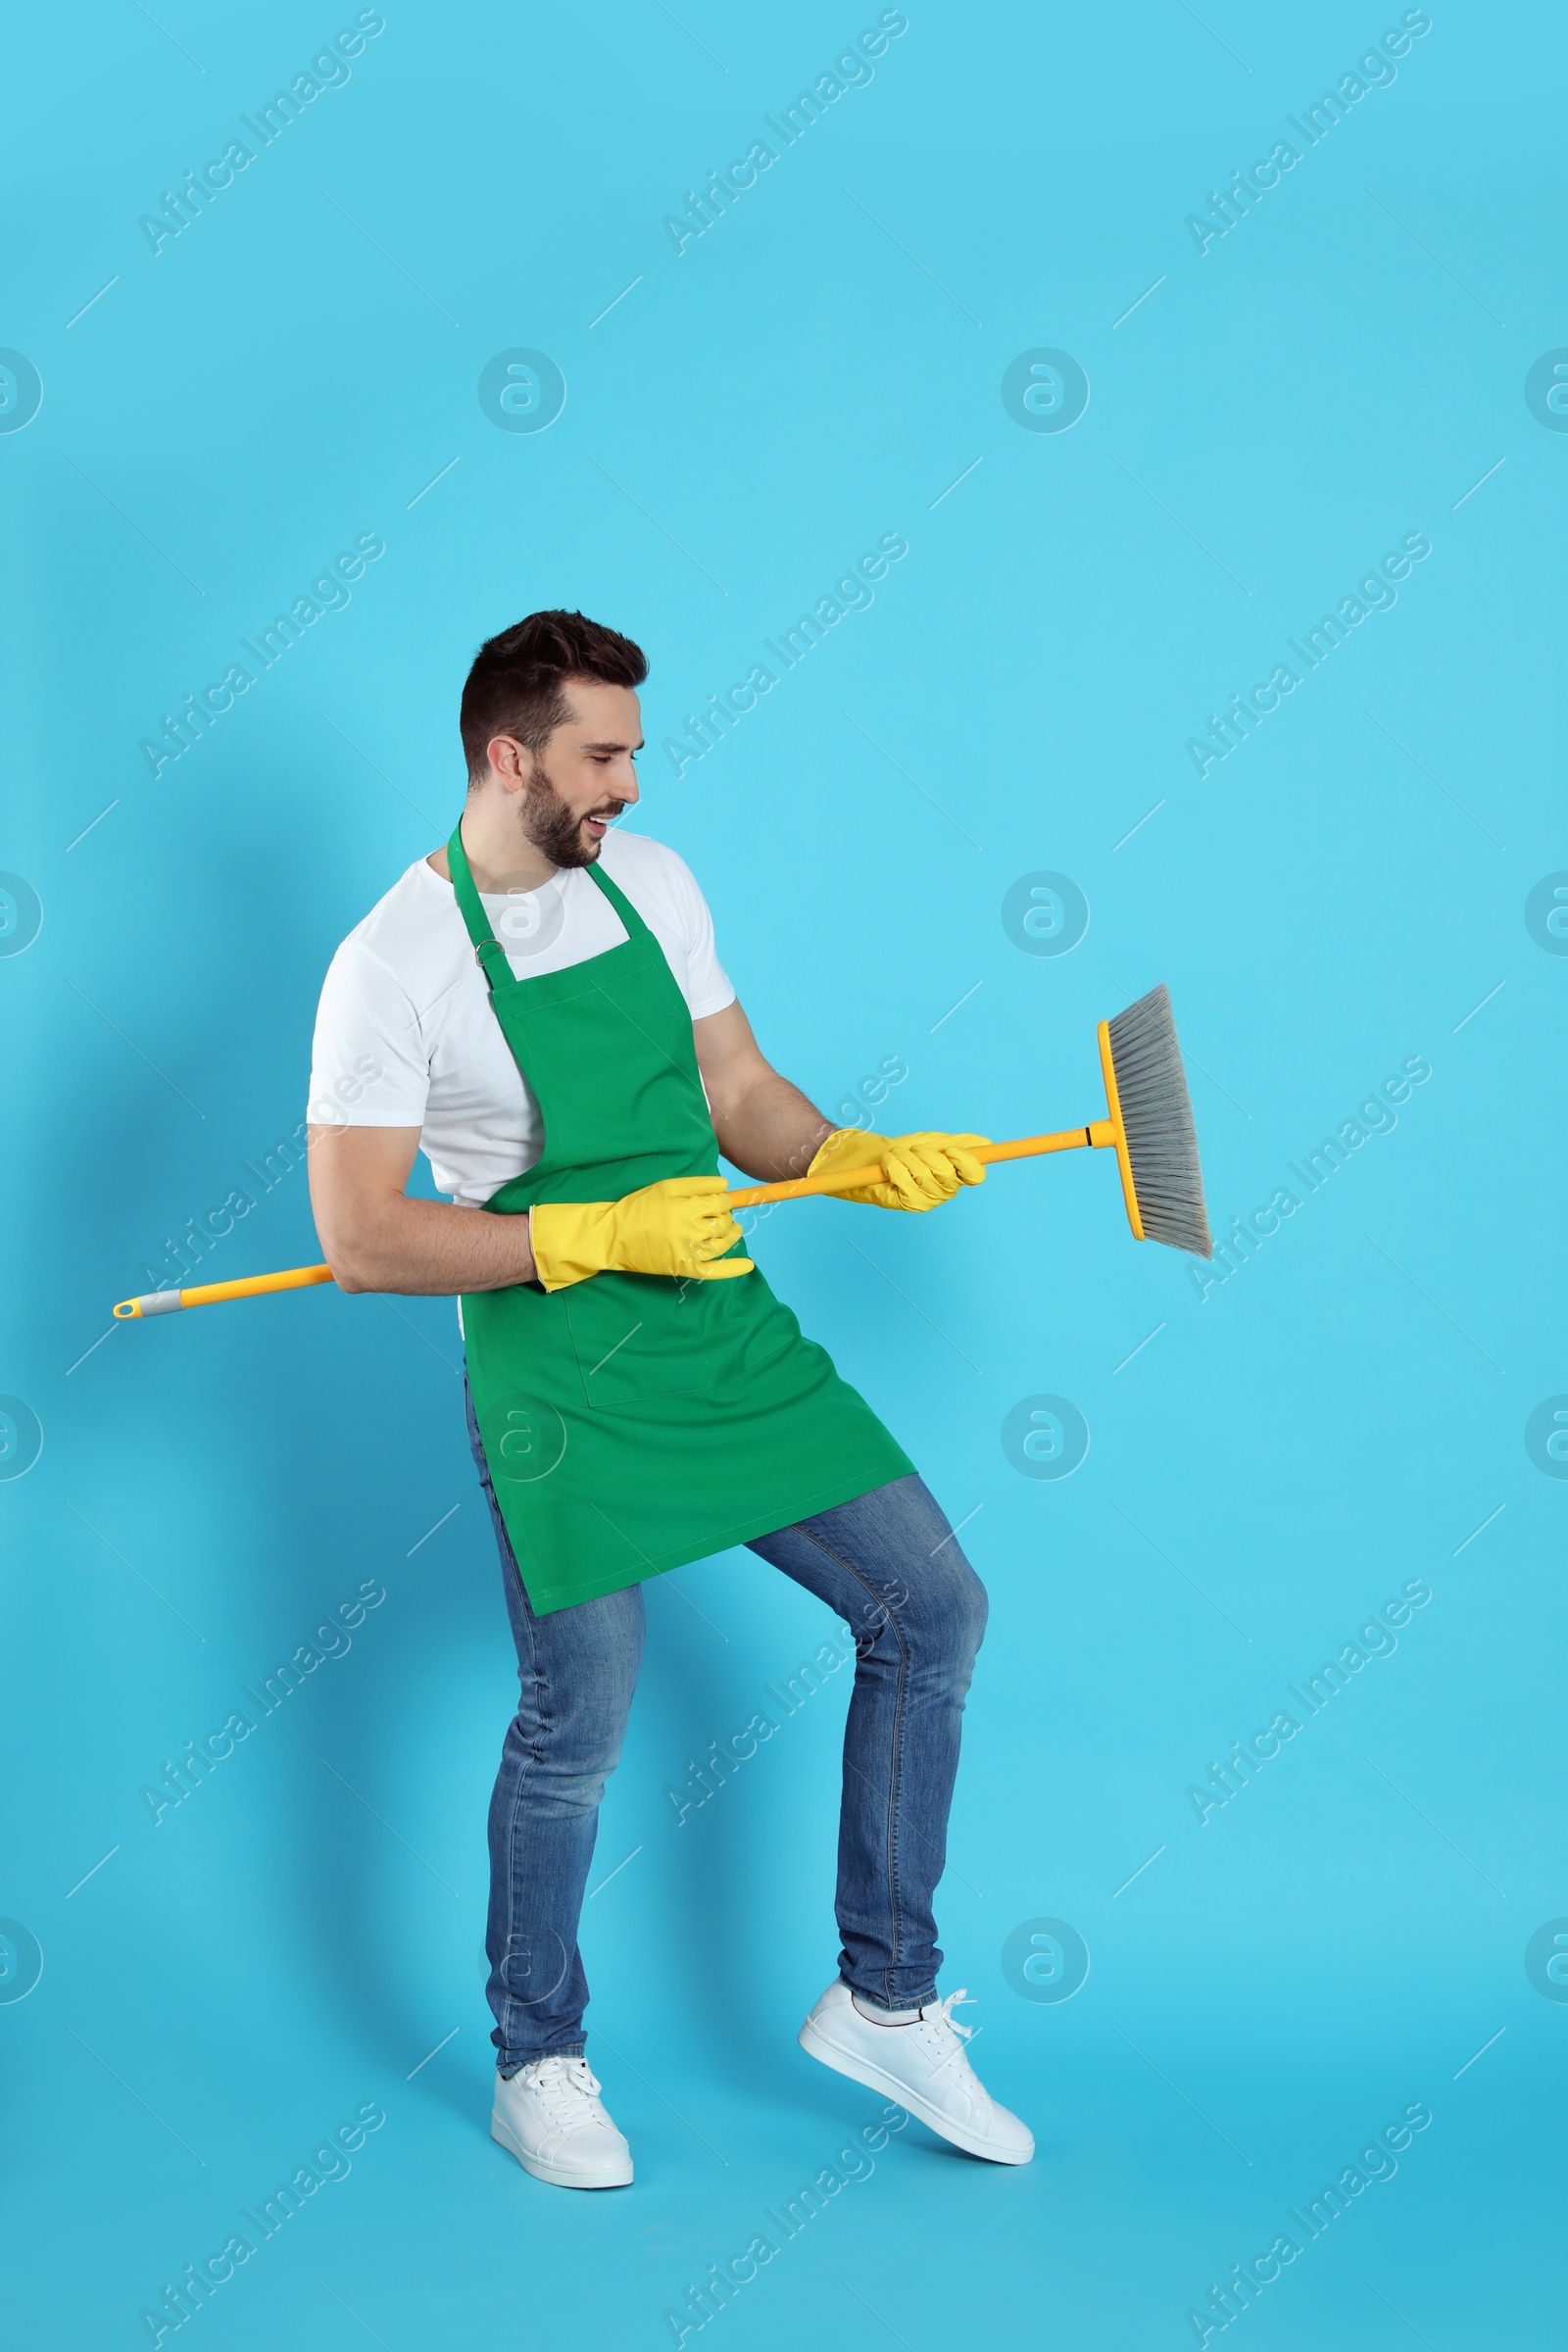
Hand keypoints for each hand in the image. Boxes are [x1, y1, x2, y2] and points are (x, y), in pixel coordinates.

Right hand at [530, 1175, 755, 1291]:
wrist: (616, 1236)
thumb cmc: (639, 1207)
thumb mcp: (665, 1187)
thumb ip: (697, 1184)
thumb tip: (725, 1185)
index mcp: (689, 1209)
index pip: (721, 1204)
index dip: (722, 1201)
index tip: (717, 1200)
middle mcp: (693, 1231)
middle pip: (724, 1223)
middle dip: (725, 1217)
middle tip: (717, 1214)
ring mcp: (690, 1253)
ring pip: (722, 1243)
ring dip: (732, 1235)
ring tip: (732, 1229)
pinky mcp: (685, 1269)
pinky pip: (715, 1271)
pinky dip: (733, 1269)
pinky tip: (748, 1265)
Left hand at [807, 1128, 989, 1211]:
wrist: (866, 1157)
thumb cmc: (900, 1150)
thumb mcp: (932, 1141)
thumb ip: (959, 1142)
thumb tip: (985, 1144)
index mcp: (955, 1176)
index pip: (976, 1175)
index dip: (967, 1162)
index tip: (950, 1150)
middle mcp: (943, 1191)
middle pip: (948, 1173)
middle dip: (927, 1154)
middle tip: (912, 1150)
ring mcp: (924, 1200)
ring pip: (925, 1175)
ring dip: (906, 1157)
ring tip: (896, 1156)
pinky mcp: (904, 1204)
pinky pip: (905, 1182)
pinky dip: (894, 1167)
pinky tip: (887, 1165)